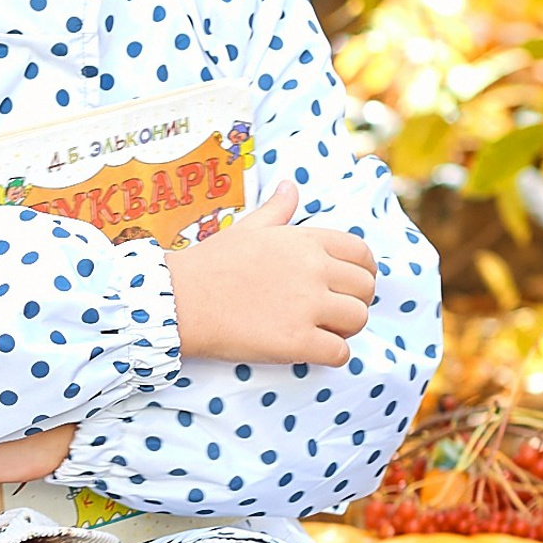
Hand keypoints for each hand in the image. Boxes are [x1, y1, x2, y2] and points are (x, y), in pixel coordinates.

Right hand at [164, 182, 374, 364]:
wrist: (177, 301)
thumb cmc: (208, 264)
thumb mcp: (245, 229)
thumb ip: (276, 209)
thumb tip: (290, 186)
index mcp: (306, 241)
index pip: (362, 254)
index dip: (363, 272)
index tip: (349, 285)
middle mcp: (314, 270)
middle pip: (365, 289)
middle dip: (355, 302)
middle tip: (332, 312)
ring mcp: (307, 306)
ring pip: (358, 320)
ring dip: (346, 329)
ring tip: (323, 332)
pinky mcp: (297, 342)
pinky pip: (340, 353)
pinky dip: (332, 355)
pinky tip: (312, 351)